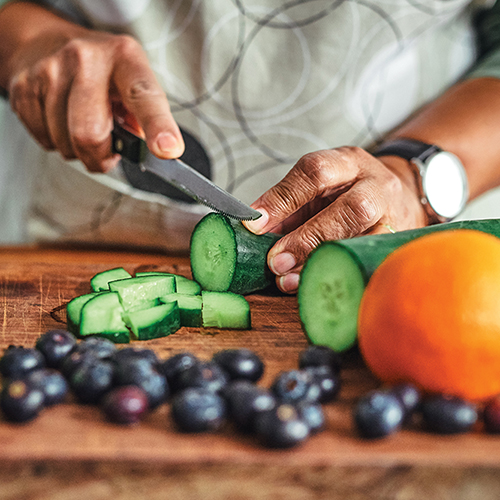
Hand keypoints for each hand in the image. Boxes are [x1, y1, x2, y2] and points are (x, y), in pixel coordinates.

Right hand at [7, 18, 182, 171]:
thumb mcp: (134, 82)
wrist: (49, 43)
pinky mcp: (24, 87)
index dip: (157, 127)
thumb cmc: (103, 73)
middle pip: (90, 135)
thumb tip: (149, 151)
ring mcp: (50, 71)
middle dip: (101, 158)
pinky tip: (62, 121)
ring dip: (78, 151)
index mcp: (125, 58)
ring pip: (65, 144)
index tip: (167, 149)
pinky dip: (57, 142)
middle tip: (108, 153)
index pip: (143, 97)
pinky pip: (44, 140)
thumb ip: (146, 118)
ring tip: (83, 126)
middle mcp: (85, 59)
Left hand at [243, 146, 426, 292]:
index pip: (314, 172)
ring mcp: (394, 216)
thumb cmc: (348, 193)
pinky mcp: (398, 244)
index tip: (255, 224)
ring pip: (364, 239)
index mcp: (348, 163)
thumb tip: (254, 234)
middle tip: (276, 261)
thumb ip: (289, 208)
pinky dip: (338, 276)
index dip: (282, 199)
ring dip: (321, 262)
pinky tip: (317, 286)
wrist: (399, 196)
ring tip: (289, 280)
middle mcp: (376, 185)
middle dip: (307, 238)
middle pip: (350, 208)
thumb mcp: (319, 189)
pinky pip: (369, 263)